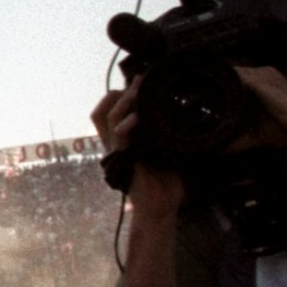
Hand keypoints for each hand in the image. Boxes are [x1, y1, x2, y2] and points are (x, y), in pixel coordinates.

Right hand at [92, 82, 182, 213]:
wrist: (161, 206)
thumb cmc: (165, 182)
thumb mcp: (167, 151)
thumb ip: (164, 133)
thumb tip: (182, 111)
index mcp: (124, 139)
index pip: (108, 111)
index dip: (118, 95)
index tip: (138, 83)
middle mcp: (116, 142)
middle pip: (103, 109)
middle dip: (122, 91)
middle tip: (141, 80)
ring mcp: (117, 149)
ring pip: (108, 115)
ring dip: (125, 99)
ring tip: (140, 88)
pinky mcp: (122, 157)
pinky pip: (119, 133)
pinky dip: (128, 121)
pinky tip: (140, 115)